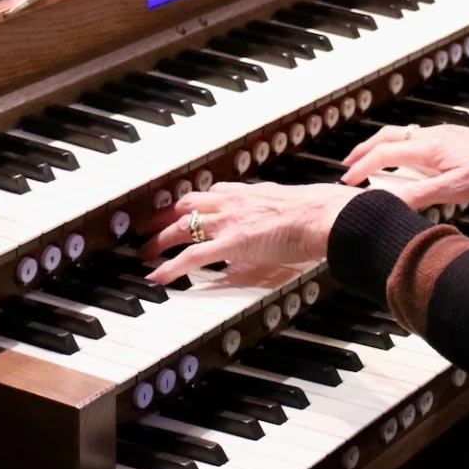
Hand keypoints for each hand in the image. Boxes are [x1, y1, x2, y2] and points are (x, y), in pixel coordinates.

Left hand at [139, 180, 365, 284]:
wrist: (324, 215)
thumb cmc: (319, 211)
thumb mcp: (292, 204)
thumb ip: (278, 209)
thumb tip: (282, 217)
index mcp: (250, 193)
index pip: (210, 194)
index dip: (190, 202)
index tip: (177, 208)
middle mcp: (235, 202)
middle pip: (187, 205)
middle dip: (163, 216)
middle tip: (145, 227)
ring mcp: (231, 221)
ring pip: (182, 226)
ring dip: (159, 240)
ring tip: (144, 253)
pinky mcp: (232, 243)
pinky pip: (192, 255)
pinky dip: (171, 266)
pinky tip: (158, 276)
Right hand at [340, 124, 468, 210]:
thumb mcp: (455, 189)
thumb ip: (420, 195)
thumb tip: (388, 201)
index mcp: (428, 147)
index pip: (383, 154)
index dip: (361, 168)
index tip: (346, 182)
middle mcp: (431, 136)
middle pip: (388, 137)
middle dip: (364, 150)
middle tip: (347, 165)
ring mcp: (443, 135)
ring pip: (402, 136)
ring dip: (381, 147)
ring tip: (370, 161)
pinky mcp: (453, 139)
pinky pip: (416, 139)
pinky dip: (400, 147)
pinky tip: (407, 162)